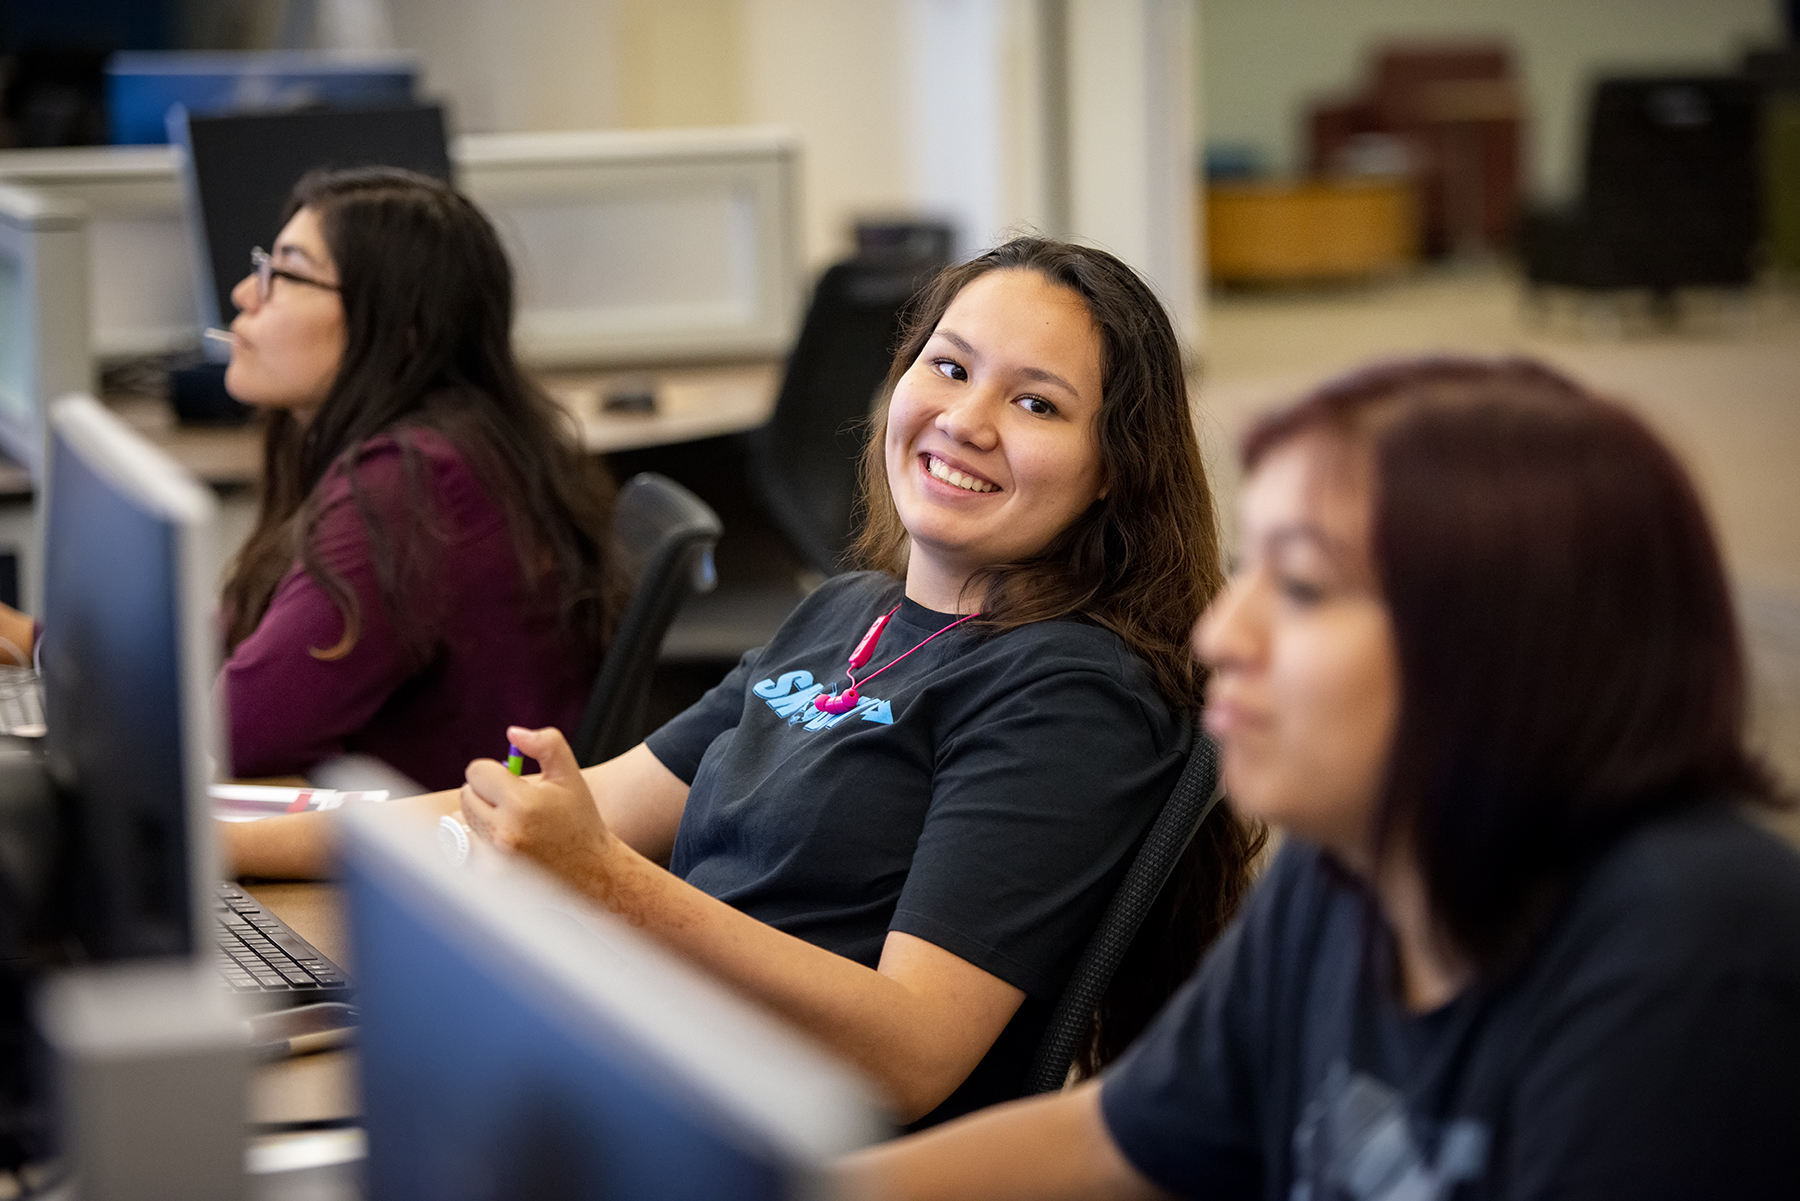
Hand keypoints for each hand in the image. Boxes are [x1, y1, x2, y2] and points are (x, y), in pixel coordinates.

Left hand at [461, 725, 613, 888]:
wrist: (591, 871)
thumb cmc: (579, 819)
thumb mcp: (569, 776)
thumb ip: (546, 744)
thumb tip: (512, 733)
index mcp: (522, 804)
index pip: (477, 771)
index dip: (493, 772)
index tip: (510, 781)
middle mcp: (503, 833)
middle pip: (466, 795)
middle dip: (485, 794)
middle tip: (513, 803)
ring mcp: (492, 860)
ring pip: (459, 822)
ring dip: (477, 819)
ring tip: (508, 825)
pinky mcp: (486, 877)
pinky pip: (462, 848)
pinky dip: (476, 843)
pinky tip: (503, 846)